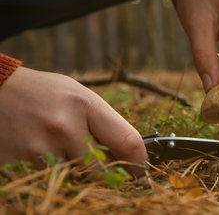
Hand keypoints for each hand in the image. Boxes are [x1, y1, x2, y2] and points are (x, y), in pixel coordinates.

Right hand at [0, 67, 146, 174]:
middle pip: (104, 172)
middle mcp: (63, 128)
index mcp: (84, 105)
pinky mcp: (17, 167)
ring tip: (68, 154)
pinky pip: (51, 184)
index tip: (142, 174)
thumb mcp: (81, 96)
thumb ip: (106, 124)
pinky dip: (57, 178)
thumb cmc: (46, 93)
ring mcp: (39, 150)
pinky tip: (49, 158)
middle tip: (108, 171)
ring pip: (77, 181)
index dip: (141, 163)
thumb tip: (131, 156)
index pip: (128, 142)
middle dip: (110, 175)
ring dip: (80, 176)